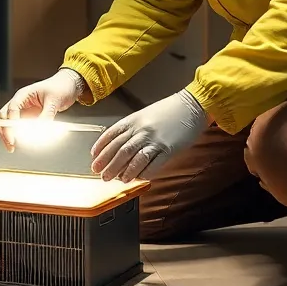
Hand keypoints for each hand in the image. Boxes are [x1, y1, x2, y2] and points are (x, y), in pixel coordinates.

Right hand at [0, 69, 85, 151]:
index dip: (11, 123)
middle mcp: (21, 102)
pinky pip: (22, 128)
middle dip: (5, 131)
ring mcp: (25, 110)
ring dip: (10, 135)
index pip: (12, 109)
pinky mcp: (31, 117)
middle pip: (5, 117)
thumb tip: (40, 130)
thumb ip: (46, 116)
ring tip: (13, 147)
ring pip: (10, 124)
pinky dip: (20, 136)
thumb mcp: (54, 101)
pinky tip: (23, 143)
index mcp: (23, 95)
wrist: (69, 85)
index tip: (14, 136)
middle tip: (11, 144)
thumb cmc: (60, 86)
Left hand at [91, 90, 207, 182]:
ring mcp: (155, 139)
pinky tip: (139, 179)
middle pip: (120, 150)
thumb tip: (119, 143)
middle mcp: (141, 130)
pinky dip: (144, 173)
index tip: (94, 158)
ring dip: (124, 171)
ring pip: (134, 159)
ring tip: (118, 180)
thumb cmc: (170, 109)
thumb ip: (132, 127)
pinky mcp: (168, 149)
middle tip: (101, 174)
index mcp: (134, 120)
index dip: (100, 148)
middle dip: (108, 164)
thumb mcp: (145, 114)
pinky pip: (153, 164)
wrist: (193, 105)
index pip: (111, 135)